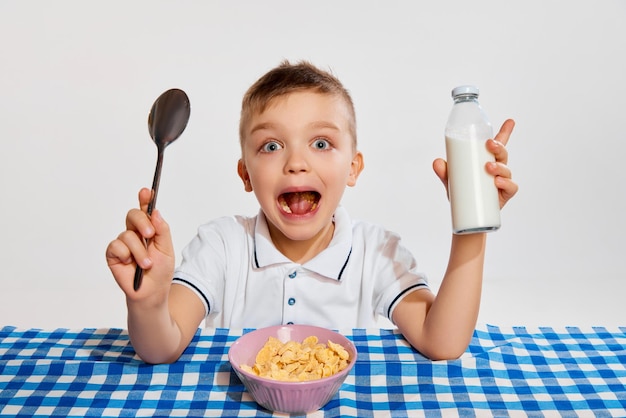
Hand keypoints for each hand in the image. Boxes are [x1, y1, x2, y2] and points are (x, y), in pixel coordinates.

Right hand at [105, 188, 174, 303]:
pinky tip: (130, 264)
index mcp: (149, 229)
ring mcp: (123, 243)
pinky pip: (116, 246)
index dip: (145, 199)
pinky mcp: (113, 254)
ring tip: (146, 264)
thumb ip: (162, 230)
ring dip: (139, 251)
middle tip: (150, 235)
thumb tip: (155, 212)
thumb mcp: (167, 249)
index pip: (146, 210)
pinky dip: (126, 255)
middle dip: (142, 222)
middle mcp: (135, 233)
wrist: (152, 292)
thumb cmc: (160, 271)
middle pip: (133, 215)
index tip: (147, 191)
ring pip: (127, 234)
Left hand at [433, 119, 517, 208]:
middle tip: (489, 144)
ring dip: (499, 166)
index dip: (505, 132)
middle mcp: (498, 169)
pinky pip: (511, 187)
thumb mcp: (451, 181)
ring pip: (507, 169)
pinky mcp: (505, 195)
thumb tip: (437, 162)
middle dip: (498, 146)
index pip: (498, 145)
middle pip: (503, 153)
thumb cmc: (462, 194)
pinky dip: (506, 183)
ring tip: (488, 167)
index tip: (511, 120)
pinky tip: (498, 182)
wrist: (467, 218)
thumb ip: (444, 171)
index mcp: (487, 161)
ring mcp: (503, 182)